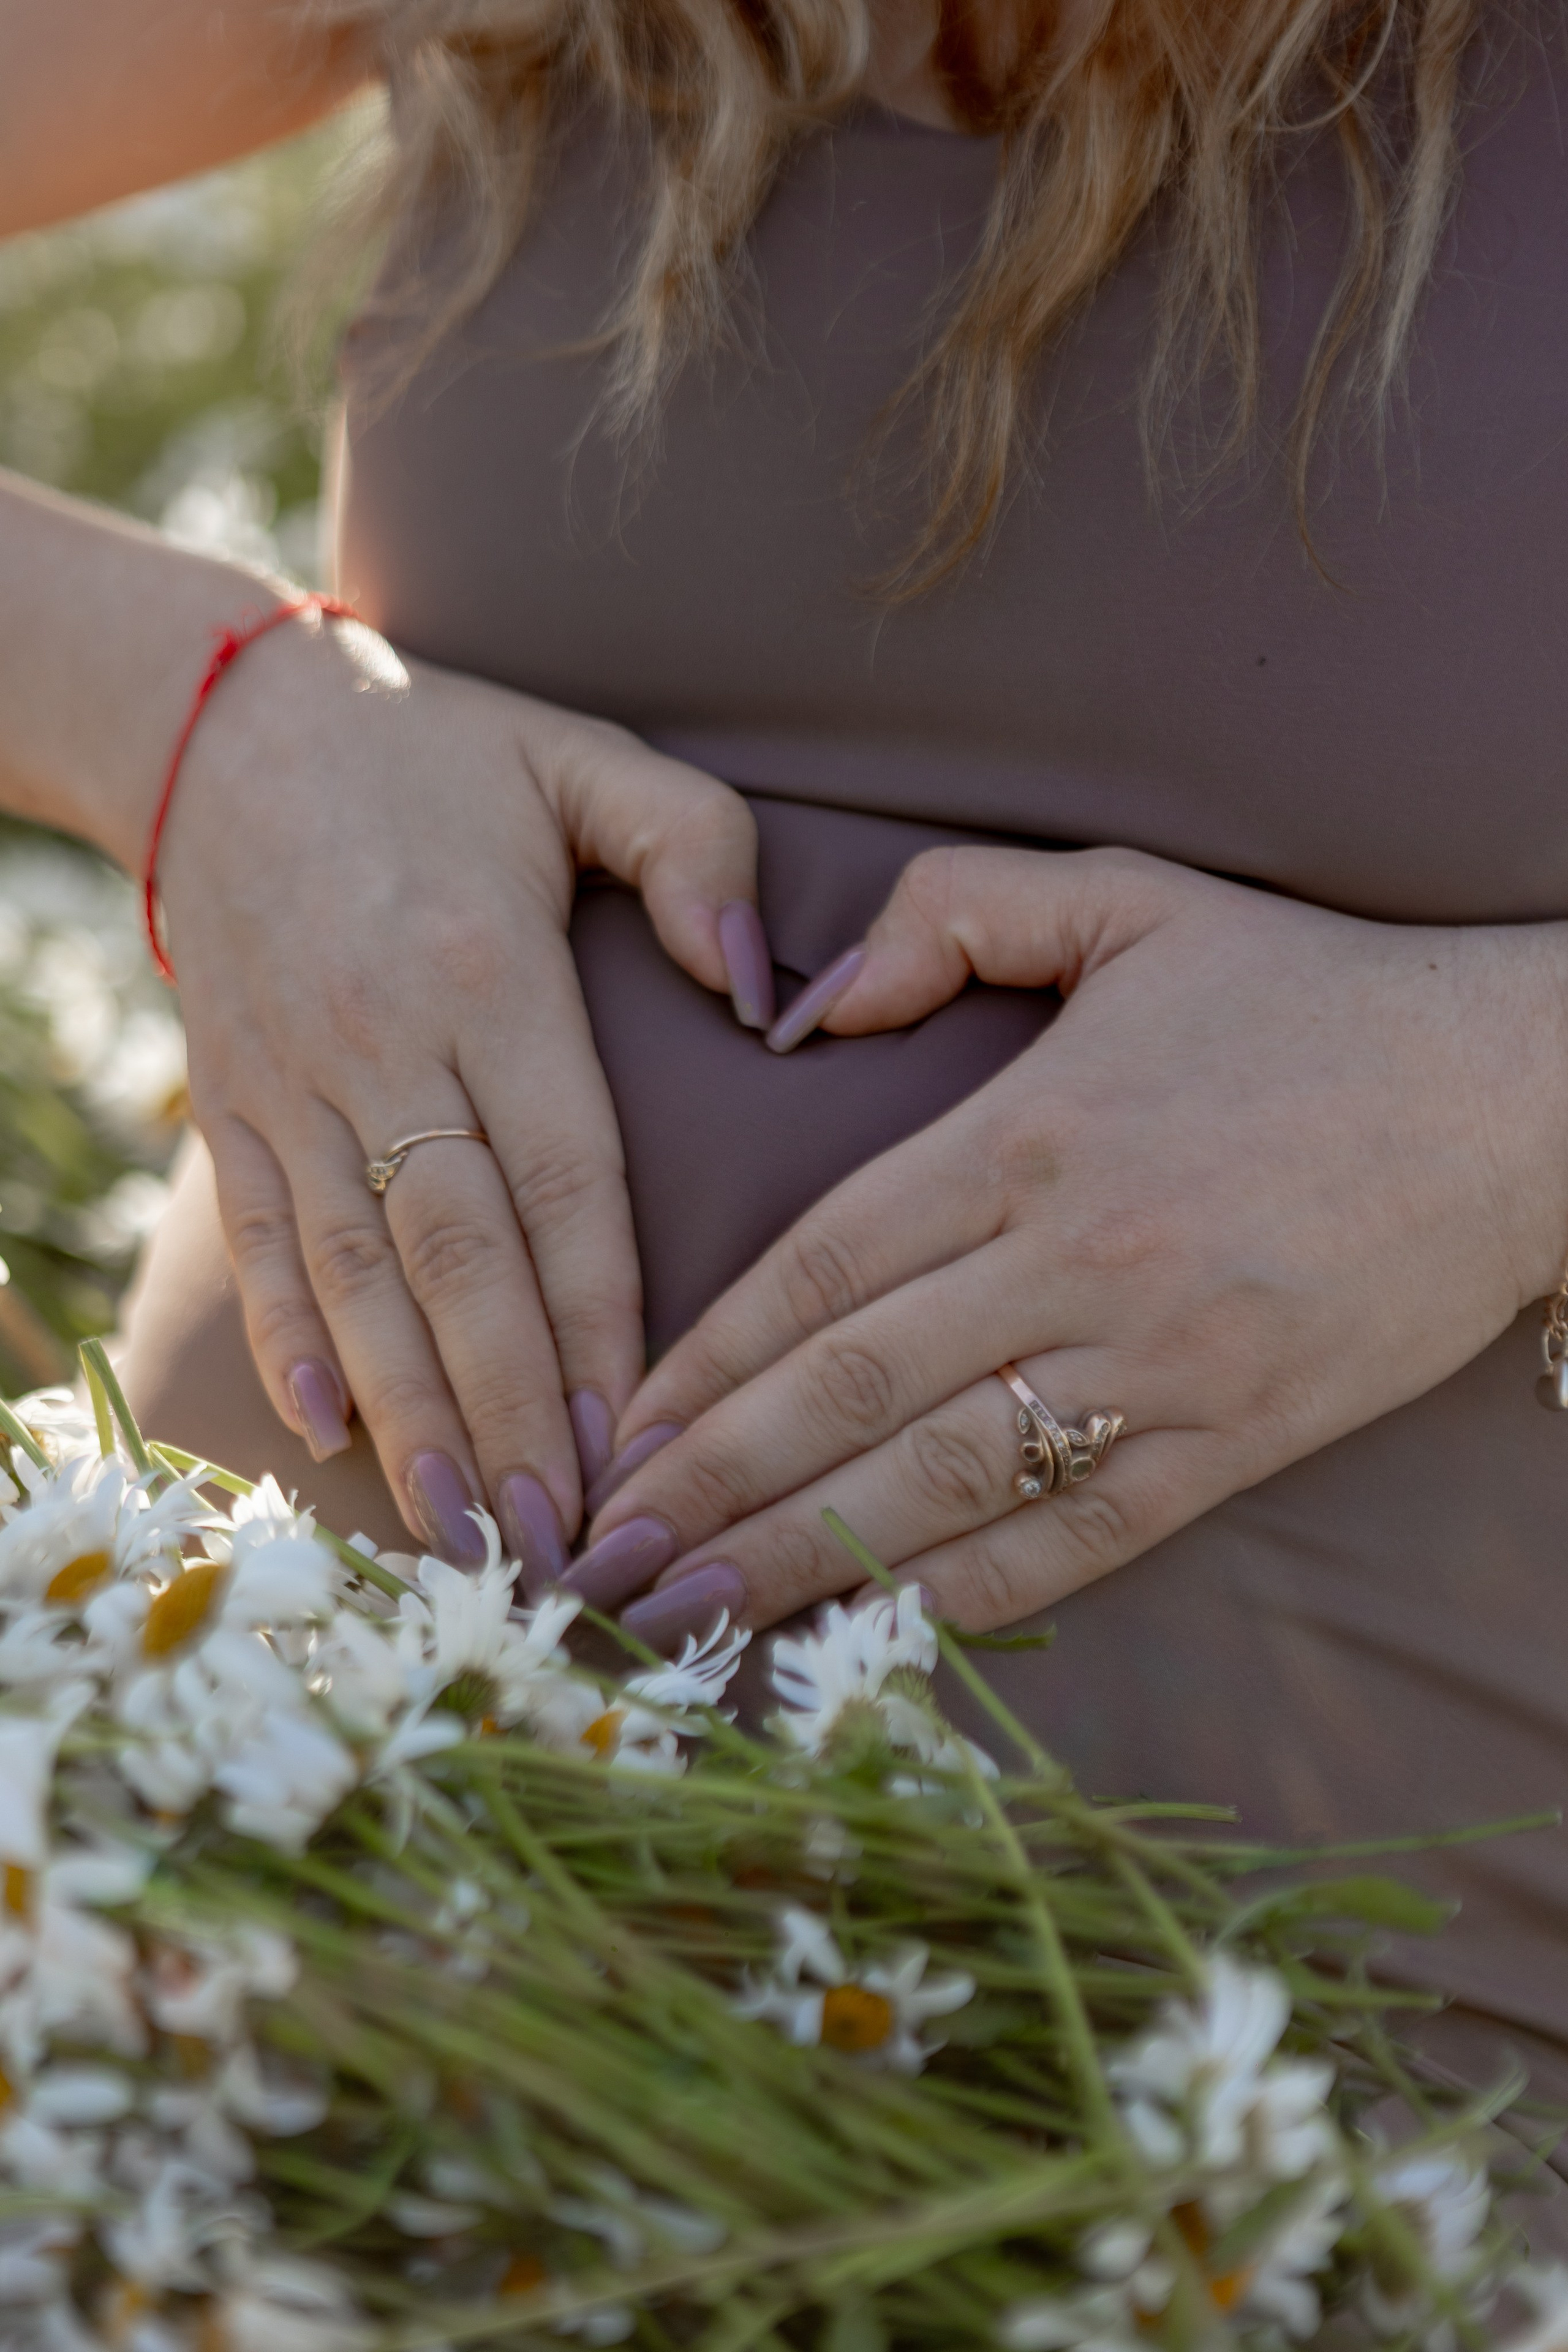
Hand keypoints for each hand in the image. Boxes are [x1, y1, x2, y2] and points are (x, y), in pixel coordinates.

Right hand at [157, 608, 768, 1576]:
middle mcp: (385, 1042)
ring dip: (407, 1409)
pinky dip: (287, 1336)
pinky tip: (324, 1433)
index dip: (602, 1316)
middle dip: (509, 1406)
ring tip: (460, 1527)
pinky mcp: (228, 1099)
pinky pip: (256, 1235)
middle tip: (559, 1537)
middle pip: (460, 1256)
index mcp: (489, 974)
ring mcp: (292, 1082)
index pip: (565, 1180)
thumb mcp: (582, 760)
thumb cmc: (437, 748)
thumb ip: (695, 851)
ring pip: (354, 1272)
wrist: (219, 722)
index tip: (641, 1432)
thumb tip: (765, 987)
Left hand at [570, 844, 1567, 1641]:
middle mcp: (1077, 1259)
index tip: (616, 1430)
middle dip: (708, 1486)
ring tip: (683, 1617)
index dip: (703, 1361)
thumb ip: (958, 913)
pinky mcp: (1239, 1439)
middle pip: (848, 1391)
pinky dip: (965, 1594)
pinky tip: (867, 1632)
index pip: (819, 1266)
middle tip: (599, 1558)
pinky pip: (1076, 1536)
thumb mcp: (1131, 898)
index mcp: (1027, 1132)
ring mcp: (1159, 1362)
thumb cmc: (1310, 997)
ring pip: (940, 1482)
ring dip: (798, 1559)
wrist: (1516, 1096)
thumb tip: (816, 1000)